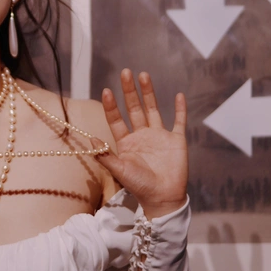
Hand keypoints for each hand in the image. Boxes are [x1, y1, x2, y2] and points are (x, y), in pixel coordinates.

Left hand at [92, 69, 187, 219]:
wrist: (163, 198)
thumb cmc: (139, 186)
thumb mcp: (119, 170)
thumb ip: (105, 155)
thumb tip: (91, 139)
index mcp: (127, 142)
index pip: (117, 119)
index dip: (111, 106)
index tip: (107, 91)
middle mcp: (142, 135)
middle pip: (134, 108)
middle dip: (129, 91)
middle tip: (125, 72)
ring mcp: (159, 136)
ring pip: (153, 109)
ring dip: (149, 93)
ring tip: (143, 75)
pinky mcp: (176, 140)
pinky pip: (179, 121)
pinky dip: (179, 109)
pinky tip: (178, 95)